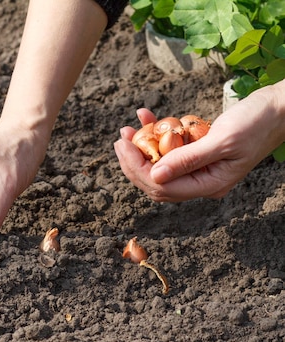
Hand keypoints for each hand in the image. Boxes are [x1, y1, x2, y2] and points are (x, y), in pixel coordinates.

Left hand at [114, 82, 284, 201]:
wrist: (280, 107)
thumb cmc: (258, 122)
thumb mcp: (222, 140)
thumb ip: (188, 160)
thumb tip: (154, 176)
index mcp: (209, 185)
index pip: (161, 187)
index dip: (138, 169)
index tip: (124, 147)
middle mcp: (202, 181)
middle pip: (156, 180)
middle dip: (134, 161)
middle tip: (120, 139)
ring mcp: (201, 167)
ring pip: (161, 164)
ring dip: (142, 147)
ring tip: (128, 129)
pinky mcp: (200, 151)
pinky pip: (172, 148)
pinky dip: (158, 133)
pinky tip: (148, 117)